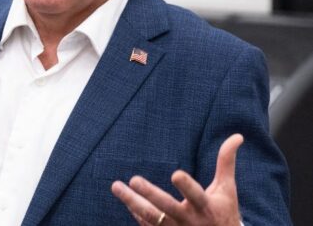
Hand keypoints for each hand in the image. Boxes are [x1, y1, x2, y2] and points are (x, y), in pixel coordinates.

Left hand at [111, 134, 242, 225]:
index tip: (175, 173)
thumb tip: (237, 136)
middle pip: (167, 208)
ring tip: (116, 186)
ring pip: (151, 217)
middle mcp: (189, 220)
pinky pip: (146, 225)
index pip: (196, 195)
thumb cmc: (223, 211)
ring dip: (131, 202)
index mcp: (206, 207)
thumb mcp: (227, 189)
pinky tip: (126, 200)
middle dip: (150, 194)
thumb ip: (226, 162)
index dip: (187, 186)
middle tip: (134, 179)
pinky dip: (135, 213)